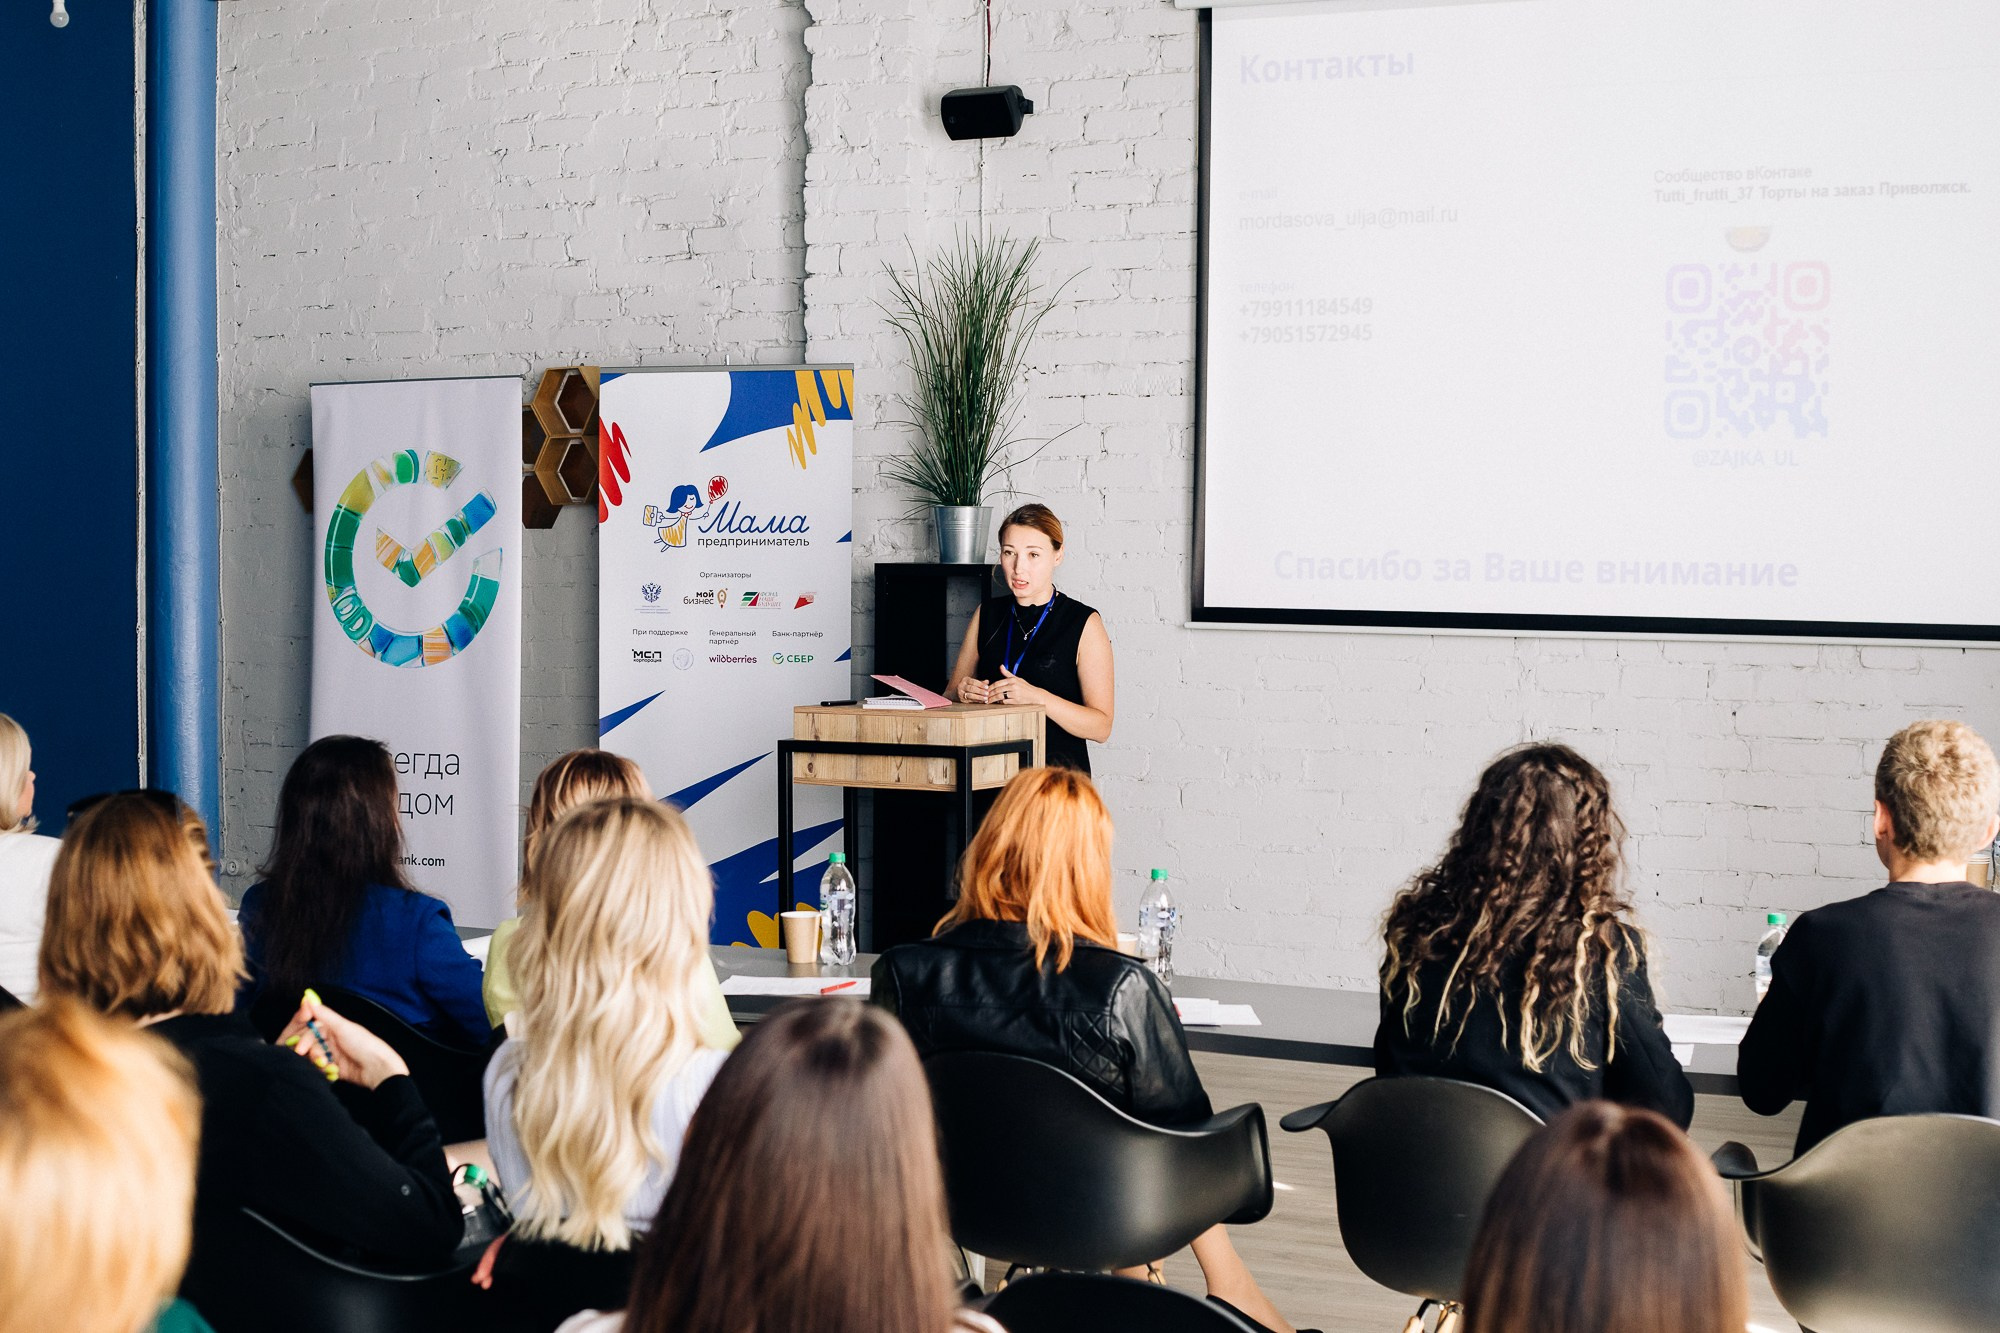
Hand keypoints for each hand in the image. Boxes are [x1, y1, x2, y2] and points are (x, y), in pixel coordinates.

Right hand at [278, 997, 410, 1089]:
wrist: (377, 1068)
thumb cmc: (364, 1043)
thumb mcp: (342, 1027)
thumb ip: (324, 1014)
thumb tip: (308, 997)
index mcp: (334, 1028)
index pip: (312, 1032)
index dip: (305, 1039)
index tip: (300, 1048)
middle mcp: (333, 1040)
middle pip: (312, 1046)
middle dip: (312, 1053)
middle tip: (317, 1059)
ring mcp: (334, 1055)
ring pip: (315, 1058)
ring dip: (318, 1062)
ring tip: (327, 1065)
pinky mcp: (335, 1069)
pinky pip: (321, 1069)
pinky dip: (324, 1071)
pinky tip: (333, 1071)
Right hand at [958, 677, 992, 703]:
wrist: (960, 690)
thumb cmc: (969, 685)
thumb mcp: (974, 682)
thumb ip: (981, 682)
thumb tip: (987, 681)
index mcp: (965, 680)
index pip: (973, 682)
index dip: (980, 684)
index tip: (987, 687)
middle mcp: (961, 686)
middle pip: (971, 689)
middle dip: (980, 691)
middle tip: (987, 693)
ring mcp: (961, 693)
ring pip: (970, 696)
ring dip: (979, 697)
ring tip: (985, 698)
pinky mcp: (962, 700)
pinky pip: (970, 701)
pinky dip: (977, 701)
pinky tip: (982, 701)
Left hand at [990, 665, 1041, 706]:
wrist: (1035, 696)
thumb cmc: (1025, 687)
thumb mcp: (1017, 679)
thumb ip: (1007, 674)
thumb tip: (1001, 666)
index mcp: (1012, 680)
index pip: (998, 683)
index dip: (990, 687)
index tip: (986, 690)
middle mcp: (1013, 686)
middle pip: (997, 690)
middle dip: (990, 694)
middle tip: (985, 696)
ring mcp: (1015, 694)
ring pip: (1000, 696)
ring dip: (993, 699)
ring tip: (988, 701)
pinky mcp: (1016, 701)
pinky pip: (1005, 702)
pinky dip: (999, 703)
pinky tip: (996, 703)